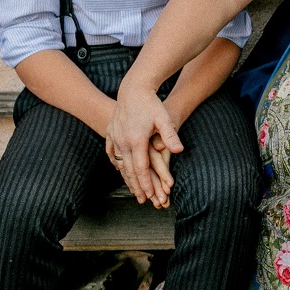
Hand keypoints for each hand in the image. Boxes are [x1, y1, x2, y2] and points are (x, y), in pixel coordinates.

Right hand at [107, 85, 183, 205]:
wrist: (133, 89)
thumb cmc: (152, 103)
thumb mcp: (164, 119)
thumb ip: (171, 136)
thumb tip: (179, 150)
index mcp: (136, 140)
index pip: (141, 168)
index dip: (145, 184)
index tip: (150, 196)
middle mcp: (123, 142)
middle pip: (129, 170)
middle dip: (136, 186)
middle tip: (142, 200)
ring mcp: (114, 138)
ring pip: (120, 163)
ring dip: (126, 178)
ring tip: (132, 190)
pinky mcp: (111, 133)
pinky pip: (112, 153)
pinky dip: (116, 164)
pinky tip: (120, 170)